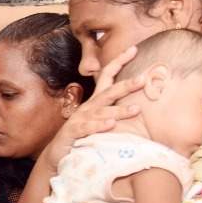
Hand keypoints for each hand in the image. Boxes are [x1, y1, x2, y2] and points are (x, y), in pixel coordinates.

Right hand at [43, 45, 144, 171]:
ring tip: (136, 109)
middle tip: (143, 79)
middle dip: (126, 86)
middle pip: (108, 93)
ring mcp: (80, 119)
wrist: (58, 154)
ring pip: (101, 112)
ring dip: (119, 111)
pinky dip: (99, 126)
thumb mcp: (99, 119)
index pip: (107, 76)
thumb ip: (114, 109)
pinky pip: (87, 128)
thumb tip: (141, 101)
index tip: (134, 48)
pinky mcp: (72, 132)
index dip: (119, 61)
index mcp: (96, 101)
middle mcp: (89, 107)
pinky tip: (111, 125)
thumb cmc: (84, 136)